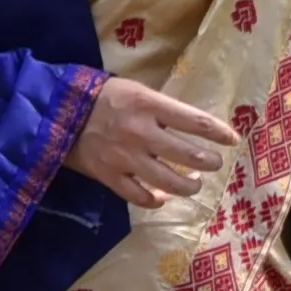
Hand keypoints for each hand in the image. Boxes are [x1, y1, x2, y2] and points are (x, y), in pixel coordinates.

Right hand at [70, 73, 242, 212]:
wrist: (57, 112)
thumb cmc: (101, 97)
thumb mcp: (135, 90)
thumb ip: (161, 108)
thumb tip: (191, 126)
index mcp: (148, 105)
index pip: (196, 122)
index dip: (219, 133)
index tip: (232, 139)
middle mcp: (141, 133)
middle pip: (188, 155)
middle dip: (209, 162)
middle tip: (214, 164)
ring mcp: (125, 158)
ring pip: (168, 182)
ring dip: (188, 186)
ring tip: (194, 184)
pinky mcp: (110, 176)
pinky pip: (139, 197)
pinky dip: (155, 200)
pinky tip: (161, 197)